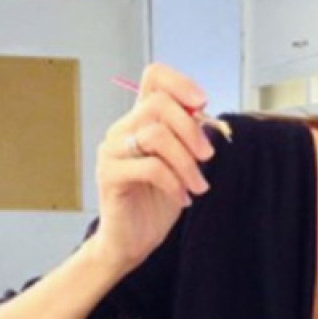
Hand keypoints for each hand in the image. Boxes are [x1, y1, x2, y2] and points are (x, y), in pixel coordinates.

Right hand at [86, 63, 218, 272]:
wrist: (132, 241)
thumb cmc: (156, 201)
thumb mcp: (183, 162)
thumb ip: (190, 135)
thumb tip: (206, 114)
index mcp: (139, 120)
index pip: (153, 77)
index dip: (180, 82)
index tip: (203, 104)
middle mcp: (121, 129)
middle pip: (158, 104)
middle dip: (191, 129)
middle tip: (208, 157)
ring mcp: (111, 152)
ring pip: (155, 135)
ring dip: (186, 162)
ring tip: (198, 186)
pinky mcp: (109, 176)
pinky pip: (150, 167)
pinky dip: (174, 182)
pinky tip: (182, 198)